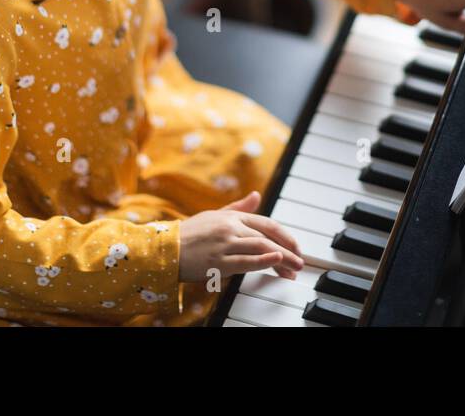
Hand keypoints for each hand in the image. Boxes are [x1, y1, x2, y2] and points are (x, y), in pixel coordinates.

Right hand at [178, 191, 304, 282]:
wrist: (164, 249)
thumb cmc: (189, 233)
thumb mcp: (214, 215)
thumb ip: (238, 207)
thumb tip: (257, 195)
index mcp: (232, 217)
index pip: (267, 224)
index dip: (285, 236)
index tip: (296, 248)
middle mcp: (231, 227)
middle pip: (268, 236)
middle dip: (288, 250)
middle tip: (300, 263)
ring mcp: (225, 244)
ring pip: (261, 248)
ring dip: (281, 259)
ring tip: (293, 270)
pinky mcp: (218, 261)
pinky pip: (245, 260)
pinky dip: (262, 260)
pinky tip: (275, 261)